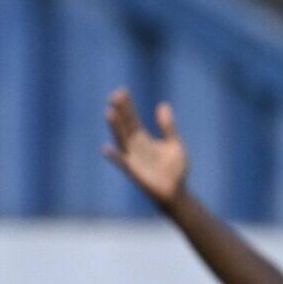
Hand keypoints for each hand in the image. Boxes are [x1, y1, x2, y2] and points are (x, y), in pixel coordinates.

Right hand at [103, 89, 189, 208]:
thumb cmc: (175, 169)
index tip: (122, 91)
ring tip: (110, 112)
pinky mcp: (135, 172)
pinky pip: (122, 164)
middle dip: (121, 112)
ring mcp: (133, 158)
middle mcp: (135, 146)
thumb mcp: (174, 144)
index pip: (132, 119)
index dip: (128, 106)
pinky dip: (114, 157)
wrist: (177, 192)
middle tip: (114, 95)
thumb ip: (168, 126)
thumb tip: (163, 104)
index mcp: (144, 139)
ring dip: (115, 127)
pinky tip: (105, 148)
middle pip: (125, 126)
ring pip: (122, 140)